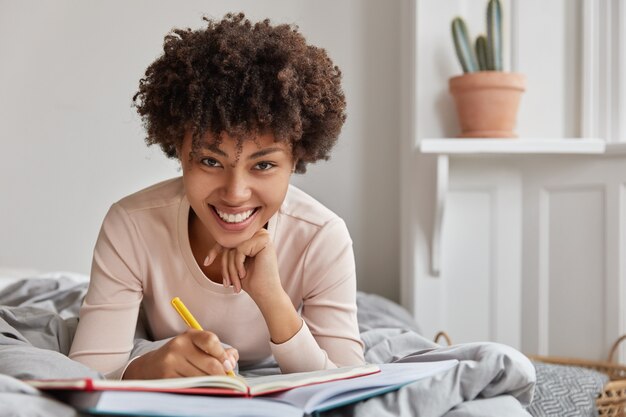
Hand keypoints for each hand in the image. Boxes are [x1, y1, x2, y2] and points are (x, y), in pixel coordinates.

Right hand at [122, 329, 238, 378]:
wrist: (150, 367)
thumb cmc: (181, 356)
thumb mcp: (196, 347)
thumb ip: (217, 350)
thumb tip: (233, 358)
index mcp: (189, 336)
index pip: (210, 341)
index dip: (223, 355)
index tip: (229, 366)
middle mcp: (179, 346)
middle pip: (210, 364)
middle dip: (222, 375)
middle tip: (228, 382)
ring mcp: (171, 363)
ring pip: (203, 378)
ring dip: (213, 385)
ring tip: (216, 386)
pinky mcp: (167, 378)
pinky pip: (192, 387)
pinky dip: (201, 390)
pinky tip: (202, 389)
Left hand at [204, 229, 281, 302]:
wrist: (266, 293)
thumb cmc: (252, 280)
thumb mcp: (235, 263)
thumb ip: (229, 249)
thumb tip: (215, 235)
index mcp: (253, 238)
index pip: (229, 239)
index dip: (215, 250)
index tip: (206, 263)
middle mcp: (258, 233)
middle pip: (230, 244)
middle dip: (225, 265)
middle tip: (227, 283)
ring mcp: (262, 236)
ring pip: (233, 248)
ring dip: (230, 269)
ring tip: (235, 283)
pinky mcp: (263, 241)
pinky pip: (239, 250)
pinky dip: (238, 265)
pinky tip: (243, 274)